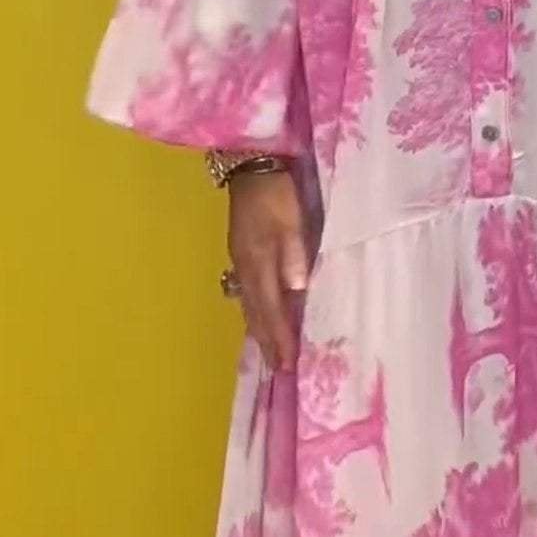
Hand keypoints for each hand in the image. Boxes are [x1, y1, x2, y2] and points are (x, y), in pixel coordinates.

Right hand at [227, 168, 309, 371]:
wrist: (249, 167)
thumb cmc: (276, 194)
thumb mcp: (291, 221)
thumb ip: (294, 255)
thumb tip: (296, 289)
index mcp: (259, 262)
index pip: (271, 309)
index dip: (279, 336)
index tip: (287, 363)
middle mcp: (245, 268)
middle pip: (256, 313)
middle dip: (267, 342)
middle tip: (277, 368)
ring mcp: (240, 261)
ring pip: (248, 305)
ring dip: (258, 330)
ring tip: (267, 352)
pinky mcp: (240, 254)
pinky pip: (245, 292)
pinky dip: (253, 311)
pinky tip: (256, 317)